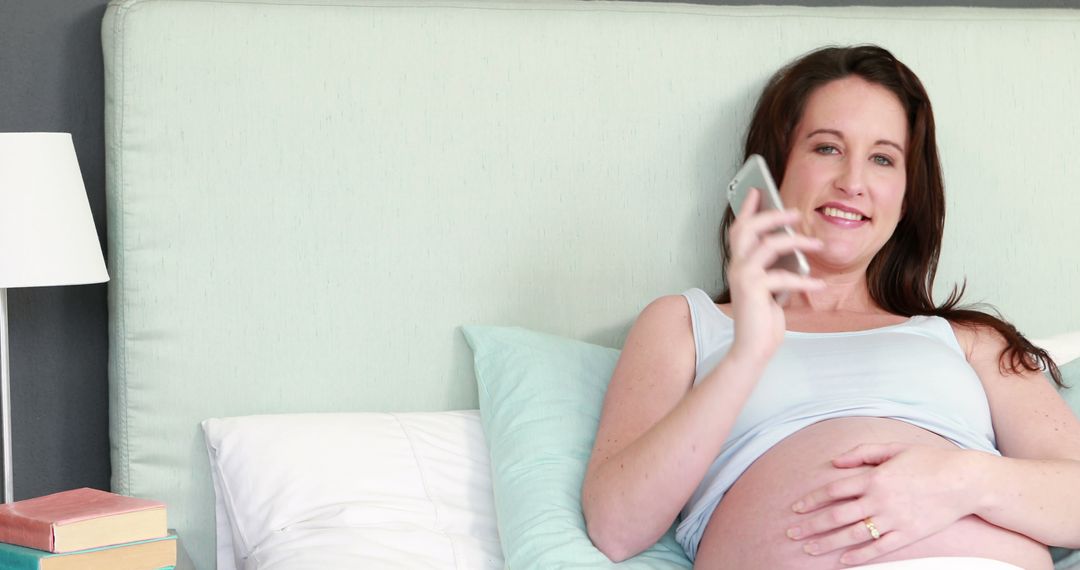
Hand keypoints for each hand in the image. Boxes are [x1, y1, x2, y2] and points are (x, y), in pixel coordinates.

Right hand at [727, 188, 823, 362]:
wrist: (753, 347)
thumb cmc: (763, 319)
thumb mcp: (771, 288)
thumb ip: (775, 268)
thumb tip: (794, 249)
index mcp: (739, 265)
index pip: (739, 229)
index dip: (748, 208)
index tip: (758, 190)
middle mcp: (737, 267)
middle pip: (749, 228)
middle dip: (772, 215)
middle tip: (795, 211)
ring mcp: (743, 276)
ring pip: (769, 244)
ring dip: (797, 241)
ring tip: (818, 244)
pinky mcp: (754, 289)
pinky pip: (784, 276)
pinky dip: (804, 281)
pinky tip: (818, 285)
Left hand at [786, 443, 980, 565]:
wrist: (964, 480)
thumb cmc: (928, 459)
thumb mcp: (892, 448)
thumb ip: (861, 454)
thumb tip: (834, 462)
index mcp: (873, 477)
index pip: (833, 490)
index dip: (812, 500)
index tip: (796, 508)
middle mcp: (879, 500)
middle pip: (837, 516)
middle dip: (811, 525)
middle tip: (791, 533)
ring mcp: (894, 519)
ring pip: (853, 535)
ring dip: (827, 543)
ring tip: (809, 549)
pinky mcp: (908, 534)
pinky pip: (879, 548)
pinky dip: (859, 556)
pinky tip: (842, 561)